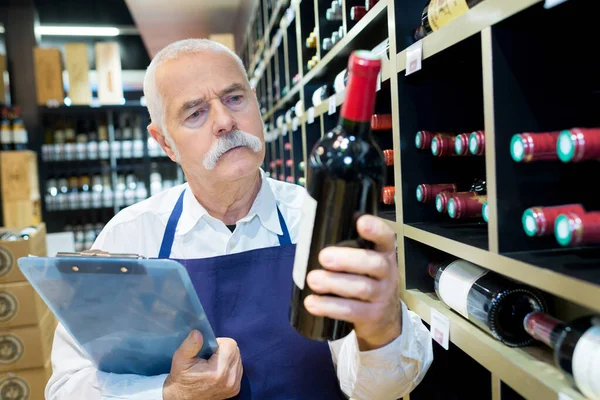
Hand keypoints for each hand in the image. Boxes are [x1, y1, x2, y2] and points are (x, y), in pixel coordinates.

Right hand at [163, 330, 242, 399]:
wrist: (182, 399)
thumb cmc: (181, 377)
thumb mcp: (180, 359)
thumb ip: (190, 345)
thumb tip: (198, 332)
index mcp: (218, 371)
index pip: (230, 344)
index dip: (219, 342)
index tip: (208, 349)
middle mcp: (230, 379)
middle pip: (236, 351)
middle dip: (224, 349)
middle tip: (209, 356)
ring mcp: (234, 386)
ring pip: (238, 359)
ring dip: (228, 357)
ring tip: (213, 363)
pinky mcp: (236, 389)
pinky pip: (238, 369)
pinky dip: (230, 366)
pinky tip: (218, 370)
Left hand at [305, 215, 401, 350]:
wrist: (384, 318)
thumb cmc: (367, 280)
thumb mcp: (366, 263)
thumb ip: (349, 248)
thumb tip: (315, 232)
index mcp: (384, 253)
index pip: (385, 237)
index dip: (375, 229)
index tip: (360, 221)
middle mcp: (387, 272)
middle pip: (373, 263)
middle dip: (348, 259)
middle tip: (323, 257)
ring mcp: (382, 295)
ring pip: (361, 288)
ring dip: (334, 283)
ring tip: (312, 279)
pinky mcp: (372, 316)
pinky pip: (352, 311)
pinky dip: (329, 307)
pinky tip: (312, 303)